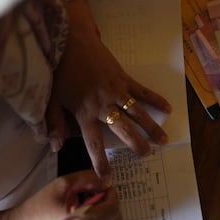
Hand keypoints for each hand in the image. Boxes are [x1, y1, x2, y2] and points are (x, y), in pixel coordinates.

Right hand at [8, 170, 121, 219]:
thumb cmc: (38, 207)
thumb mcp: (64, 184)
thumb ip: (89, 179)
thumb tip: (106, 181)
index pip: (113, 209)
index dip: (112, 194)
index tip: (104, 186)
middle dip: (111, 204)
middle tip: (99, 194)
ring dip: (107, 215)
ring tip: (91, 204)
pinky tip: (87, 214)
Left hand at [50, 0, 171, 177]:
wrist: (70, 41)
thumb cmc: (59, 71)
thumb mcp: (51, 99)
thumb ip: (54, 123)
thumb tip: (55, 146)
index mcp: (84, 112)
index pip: (93, 142)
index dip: (100, 161)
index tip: (107, 178)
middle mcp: (103, 105)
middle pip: (123, 129)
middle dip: (136, 144)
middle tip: (147, 155)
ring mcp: (116, 91)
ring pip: (137, 113)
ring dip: (151, 127)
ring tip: (163, 140)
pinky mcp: (123, 78)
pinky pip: (142, 91)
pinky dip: (155, 99)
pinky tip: (168, 108)